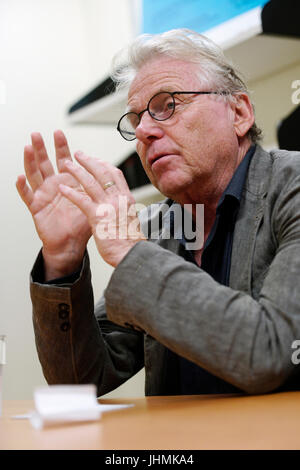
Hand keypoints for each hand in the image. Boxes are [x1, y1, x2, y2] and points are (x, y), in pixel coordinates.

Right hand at [16, 131, 91, 278]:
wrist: (73, 244)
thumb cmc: (82, 224)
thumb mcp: (93, 200)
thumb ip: (98, 186)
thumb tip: (111, 171)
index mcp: (68, 181)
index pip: (63, 159)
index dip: (60, 146)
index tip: (59, 132)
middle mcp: (53, 185)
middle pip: (45, 162)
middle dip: (41, 148)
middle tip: (38, 134)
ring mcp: (43, 195)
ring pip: (34, 174)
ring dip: (30, 161)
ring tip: (28, 148)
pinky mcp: (36, 207)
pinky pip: (28, 196)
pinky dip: (22, 187)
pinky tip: (20, 177)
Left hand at [58, 151, 146, 266]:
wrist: (132, 254)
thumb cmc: (131, 242)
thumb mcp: (131, 219)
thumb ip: (123, 209)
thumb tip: (119, 207)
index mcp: (127, 198)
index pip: (116, 174)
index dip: (104, 164)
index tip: (95, 160)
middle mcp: (119, 198)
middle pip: (103, 172)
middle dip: (88, 161)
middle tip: (78, 154)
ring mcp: (108, 206)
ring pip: (90, 182)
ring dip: (77, 171)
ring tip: (66, 165)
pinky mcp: (98, 216)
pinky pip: (81, 200)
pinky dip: (70, 192)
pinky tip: (62, 188)